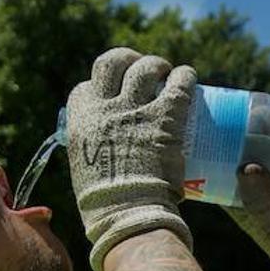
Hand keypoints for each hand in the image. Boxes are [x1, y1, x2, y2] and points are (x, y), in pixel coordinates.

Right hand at [65, 48, 196, 270]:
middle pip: (112, 63)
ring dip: (157, 65)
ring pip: (146, 68)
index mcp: (81, 120)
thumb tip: (104, 153)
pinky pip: (178, 82)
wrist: (129, 211)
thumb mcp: (85, 169)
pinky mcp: (165, 115)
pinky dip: (185, 75)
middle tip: (141, 68)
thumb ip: (93, 152)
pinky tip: (189, 76)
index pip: (86, 88)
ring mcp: (136, 109)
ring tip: (166, 72)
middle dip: (126, 59)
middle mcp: (105, 107)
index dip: (101, 87)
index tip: (113, 93)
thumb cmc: (107, 202)